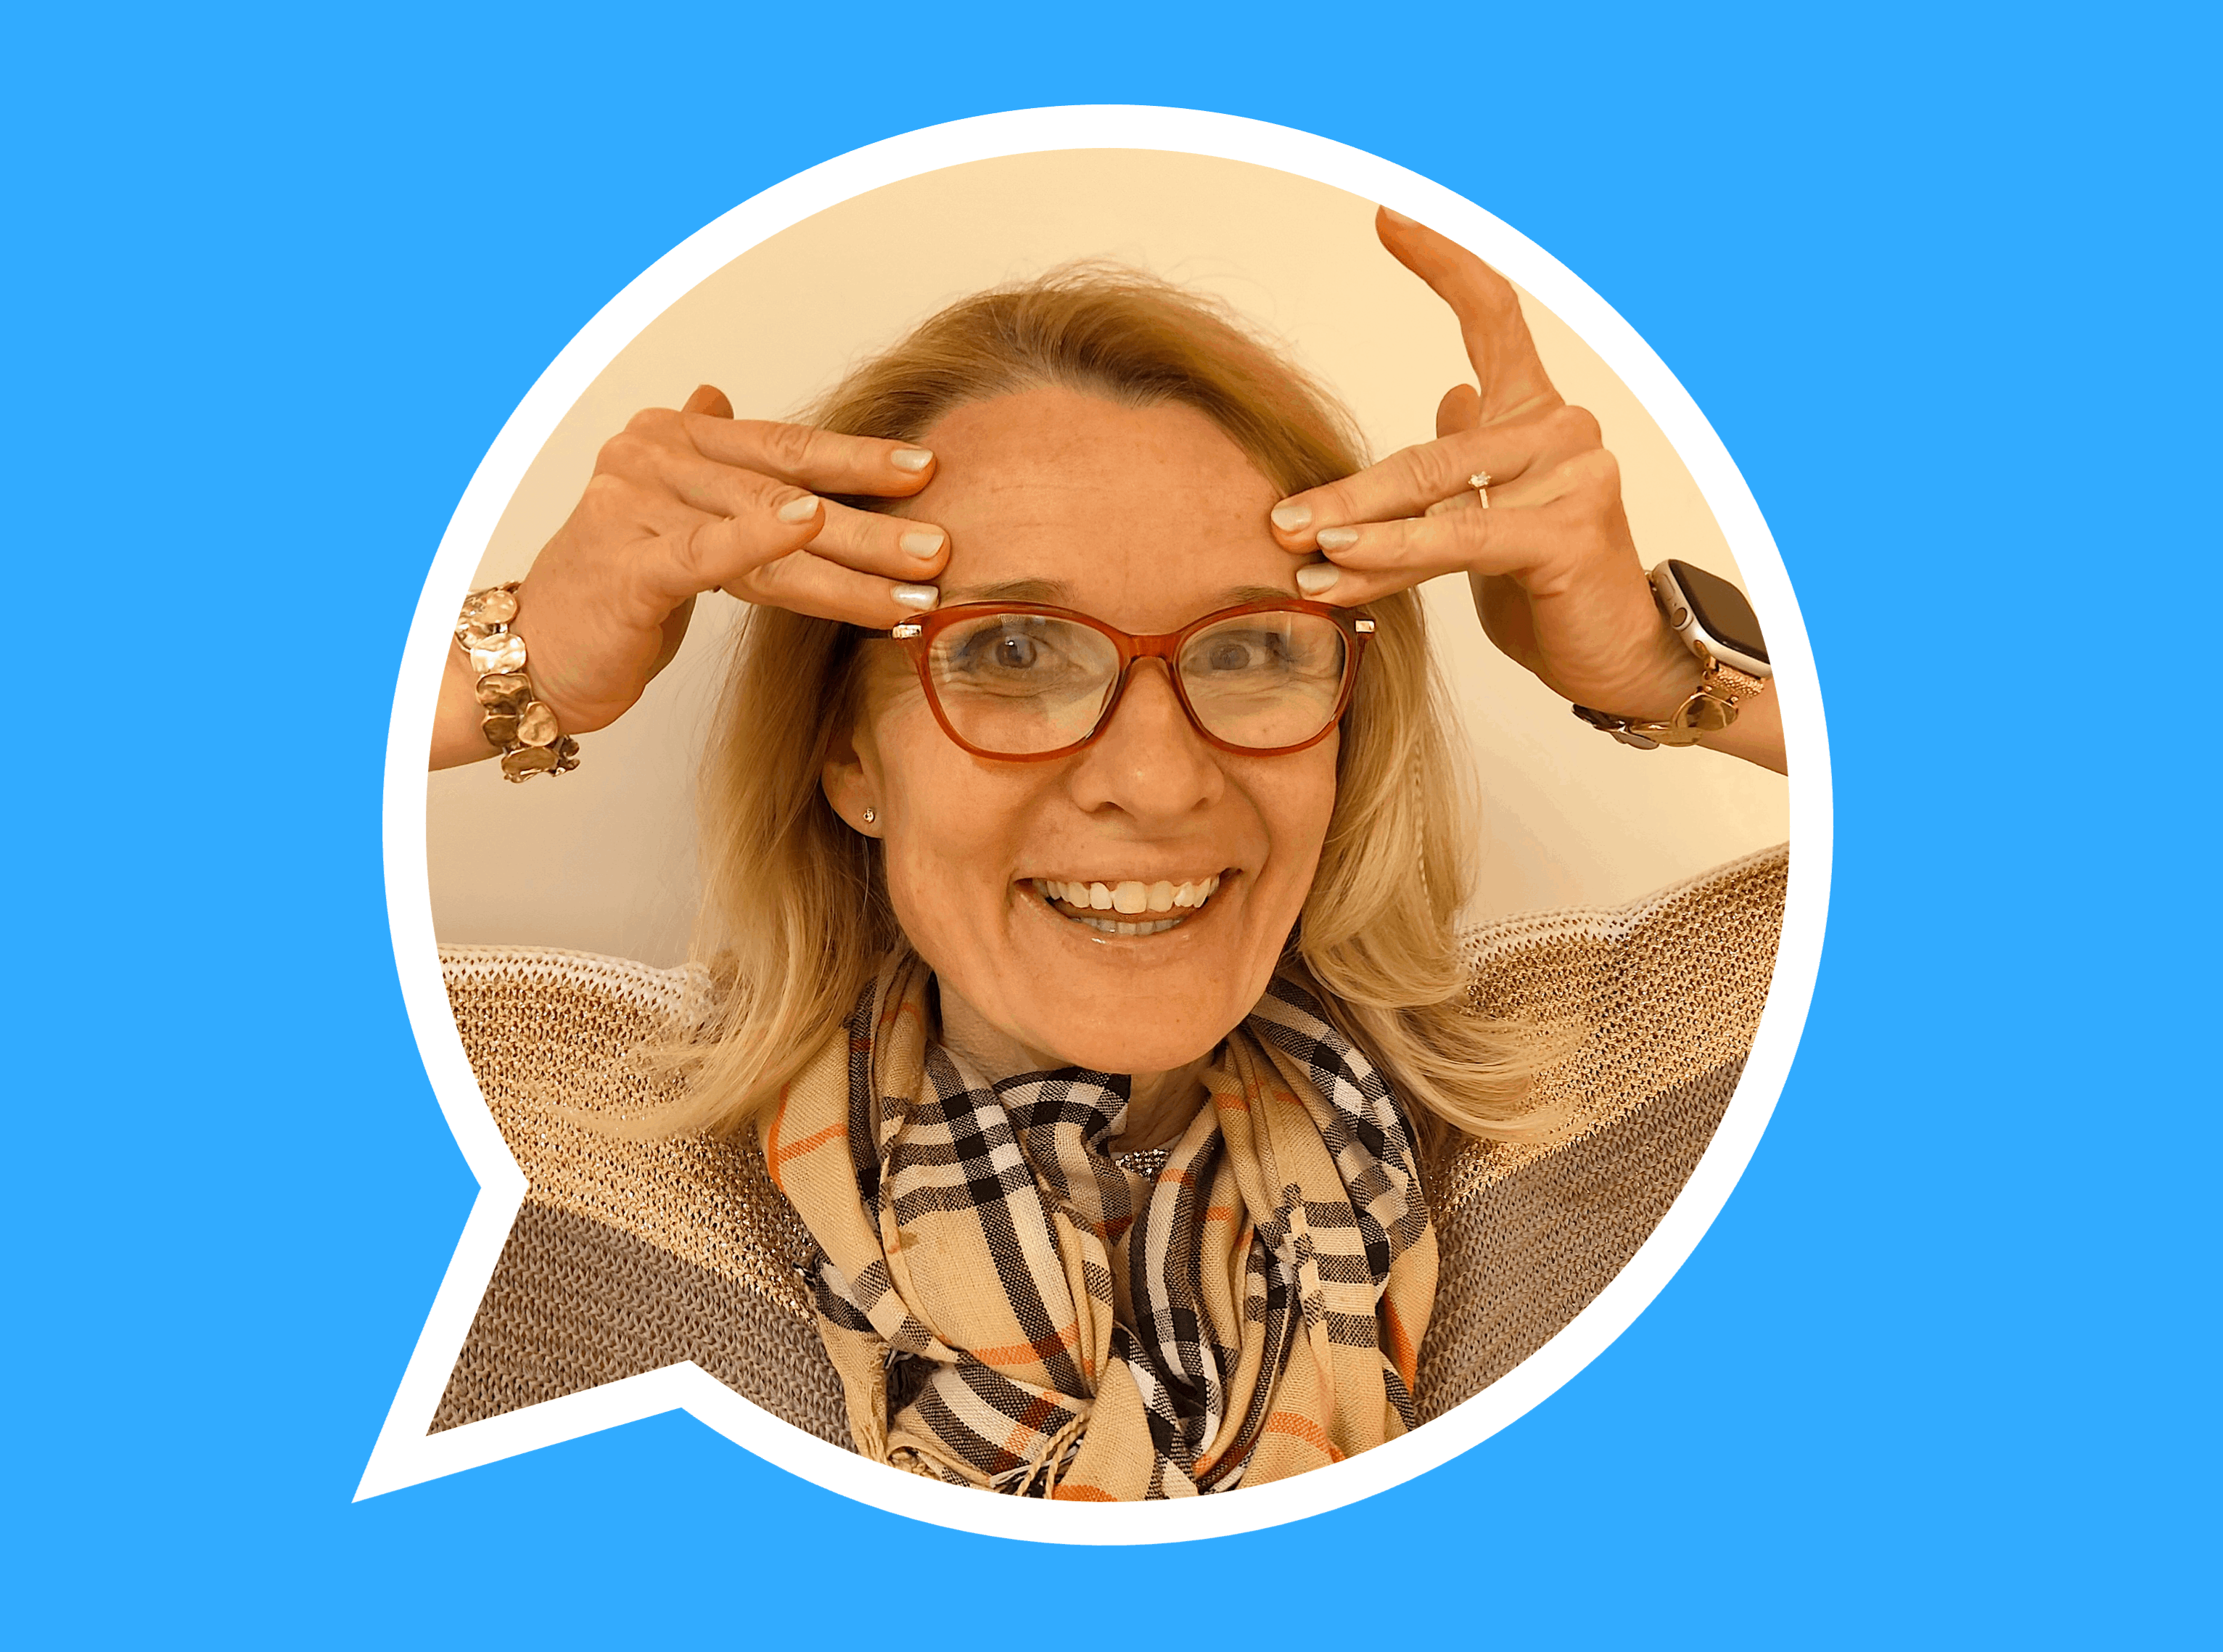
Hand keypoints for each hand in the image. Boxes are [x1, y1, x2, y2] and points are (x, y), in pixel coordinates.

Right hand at [432, 385, 946, 767]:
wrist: (534, 657)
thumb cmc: (615, 589)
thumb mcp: (668, 516)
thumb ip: (705, 461)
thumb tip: (719, 395)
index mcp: (674, 439)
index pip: (784, 445)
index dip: (857, 458)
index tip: (930, 470)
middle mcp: (652, 459)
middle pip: (786, 485)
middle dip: (872, 516)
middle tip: (942, 540)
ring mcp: (633, 508)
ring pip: (765, 533)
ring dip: (850, 563)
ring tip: (916, 583)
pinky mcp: (625, 568)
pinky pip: (704, 553)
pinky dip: (759, 540)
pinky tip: (811, 533)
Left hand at [1267, 210, 1776, 764]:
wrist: (1621, 657)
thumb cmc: (1551, 588)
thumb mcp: (1495, 515)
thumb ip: (1469, 456)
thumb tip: (1449, 392)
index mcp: (1536, 412)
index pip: (1493, 313)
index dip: (1443, 259)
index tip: (1389, 216)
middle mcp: (1561, 428)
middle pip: (1431, 447)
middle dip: (1345, 490)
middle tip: (1279, 518)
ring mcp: (1572, 474)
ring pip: (1436, 494)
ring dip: (1355, 527)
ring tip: (1295, 549)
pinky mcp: (1568, 530)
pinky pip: (1459, 540)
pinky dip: (1391, 558)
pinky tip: (1341, 575)